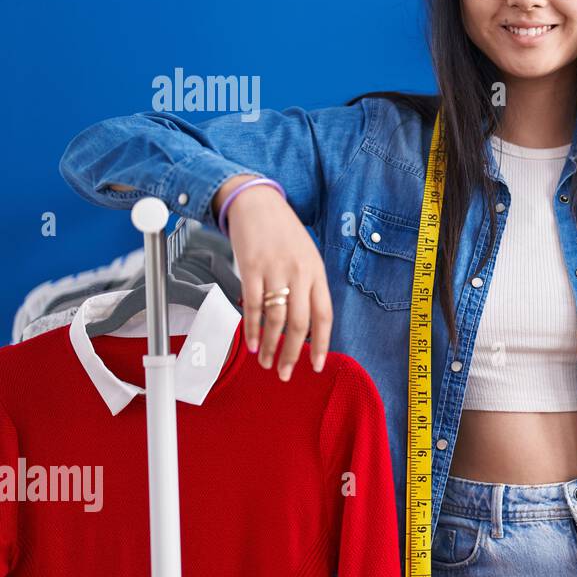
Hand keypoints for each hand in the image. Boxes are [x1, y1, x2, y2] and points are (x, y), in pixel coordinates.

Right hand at [215, 174, 332, 379]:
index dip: (321, 344)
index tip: (316, 366)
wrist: (258, 204)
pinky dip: (252, 329)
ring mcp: (275, 271)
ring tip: (267, 362)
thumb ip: (309, 287)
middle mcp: (299, 274)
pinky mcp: (251, 269)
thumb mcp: (307, 258)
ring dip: (271, 346)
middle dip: (293, 354)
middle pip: (300, 323)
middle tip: (286, 373)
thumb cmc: (284, 233)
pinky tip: (252, 344)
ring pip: (276, 319)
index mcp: (317, 273)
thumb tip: (308, 324)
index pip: (324, 316)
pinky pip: (253, 306)